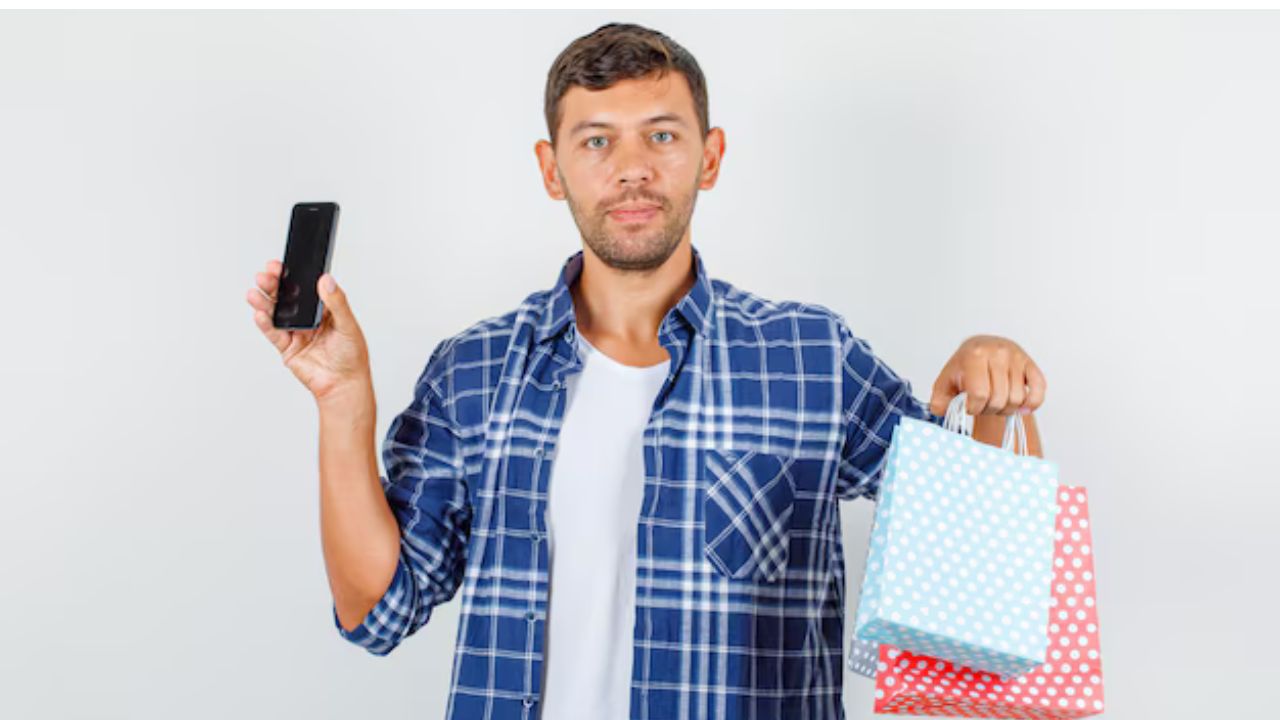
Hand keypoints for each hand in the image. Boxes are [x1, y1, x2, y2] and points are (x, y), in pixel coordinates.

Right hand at [246, 259, 371, 403]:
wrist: (344, 385)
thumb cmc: (352, 357)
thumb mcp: (348, 325)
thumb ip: (337, 303)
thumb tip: (326, 280)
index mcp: (324, 309)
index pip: (305, 287)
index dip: (292, 276)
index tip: (281, 265)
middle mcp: (308, 318)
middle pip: (287, 297)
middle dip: (274, 285)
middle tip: (265, 276)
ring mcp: (296, 332)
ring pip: (276, 313)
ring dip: (264, 302)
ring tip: (255, 293)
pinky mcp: (287, 347)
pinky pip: (273, 333)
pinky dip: (265, 323)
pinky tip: (260, 314)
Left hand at [928, 335, 1045, 416]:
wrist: (981, 348)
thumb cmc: (964, 367)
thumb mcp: (945, 381)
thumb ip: (939, 400)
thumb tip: (941, 411)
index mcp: (974, 355)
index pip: (979, 394)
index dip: (973, 408)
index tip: (969, 405)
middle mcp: (998, 353)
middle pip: (999, 399)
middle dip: (989, 410)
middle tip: (983, 405)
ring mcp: (1017, 358)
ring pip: (1017, 399)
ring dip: (1006, 409)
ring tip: (996, 402)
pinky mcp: (1031, 364)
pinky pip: (1039, 391)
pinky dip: (1031, 404)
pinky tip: (1020, 406)